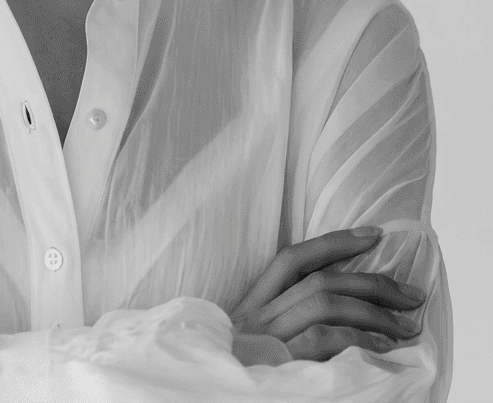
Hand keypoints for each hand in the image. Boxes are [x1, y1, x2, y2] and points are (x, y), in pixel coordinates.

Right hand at [229, 227, 425, 361]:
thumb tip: (345, 308)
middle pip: (319, 280)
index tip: (374, 234)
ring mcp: (266, 338)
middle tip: (412, 295)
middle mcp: (257, 315)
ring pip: (324, 303)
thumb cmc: (244, 374)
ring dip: (373, 312)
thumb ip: (286, 322)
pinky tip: (383, 348)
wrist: (208, 395)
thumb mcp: (256, 345)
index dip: (334, 242)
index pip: (292, 259)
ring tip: (406, 326)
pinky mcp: (277, 362)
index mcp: (252, 305)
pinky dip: (357, 338)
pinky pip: (322, 339)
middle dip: (372, 283)